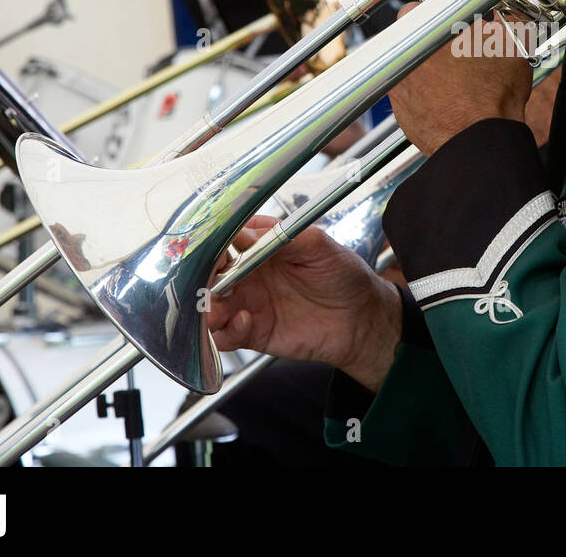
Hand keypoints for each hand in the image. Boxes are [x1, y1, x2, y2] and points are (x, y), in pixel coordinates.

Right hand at [207, 215, 402, 392]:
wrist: (362, 318)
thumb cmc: (344, 276)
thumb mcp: (318, 245)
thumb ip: (280, 237)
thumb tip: (243, 230)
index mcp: (262, 247)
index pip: (226, 240)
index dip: (214, 244)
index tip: (213, 249)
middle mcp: (251, 274)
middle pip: (210, 273)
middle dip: (203, 277)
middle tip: (209, 281)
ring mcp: (250, 303)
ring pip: (210, 306)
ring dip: (207, 308)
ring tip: (218, 310)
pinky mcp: (254, 332)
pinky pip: (226, 335)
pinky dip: (226, 331)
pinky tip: (244, 322)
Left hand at [388, 0, 532, 154]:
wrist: (478, 141)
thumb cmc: (497, 97)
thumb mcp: (512, 44)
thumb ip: (502, 16)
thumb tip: (503, 4)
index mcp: (450, 16)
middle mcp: (419, 34)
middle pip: (418, 14)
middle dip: (433, 24)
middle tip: (457, 46)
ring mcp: (402, 62)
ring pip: (408, 45)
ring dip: (423, 52)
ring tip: (450, 77)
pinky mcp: (394, 89)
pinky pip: (402, 74)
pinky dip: (416, 80)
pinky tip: (439, 94)